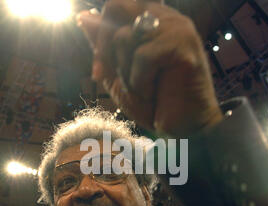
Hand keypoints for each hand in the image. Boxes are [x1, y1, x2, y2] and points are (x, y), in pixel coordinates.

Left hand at [77, 0, 222, 137]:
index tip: (99, 70)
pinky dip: (140, 83)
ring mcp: (177, 29)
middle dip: (105, 48)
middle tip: (115, 78)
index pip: (116, 6)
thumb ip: (104, 47)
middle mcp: (165, 18)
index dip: (100, 35)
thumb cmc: (154, 105)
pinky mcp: (183, 45)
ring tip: (144, 90)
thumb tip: (84, 16)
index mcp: (152, 21)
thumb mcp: (119, 75)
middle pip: (117, 7)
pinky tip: (155, 94)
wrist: (180, 130)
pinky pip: (142, 57)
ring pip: (124, 37)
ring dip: (126, 74)